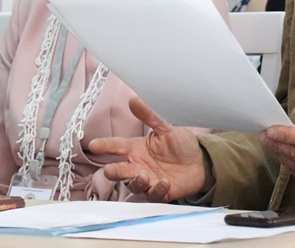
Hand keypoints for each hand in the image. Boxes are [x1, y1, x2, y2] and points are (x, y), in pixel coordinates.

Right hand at [88, 96, 210, 201]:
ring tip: (144, 176)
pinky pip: (153, 195)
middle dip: (113, 172)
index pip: (117, 146)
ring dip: (136, 182)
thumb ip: (151, 116)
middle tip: (109, 170)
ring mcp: (148, 180)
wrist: (200, 162)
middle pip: (119, 171)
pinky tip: (164, 182)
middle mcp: (138, 165)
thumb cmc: (180, 144)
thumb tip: (134, 99)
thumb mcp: (167, 128)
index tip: (93, 144)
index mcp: (137, 148)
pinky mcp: (159, 192)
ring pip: (133, 185)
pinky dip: (156, 190)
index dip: (105, 145)